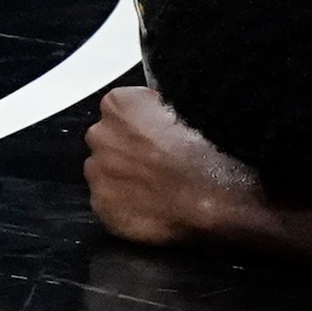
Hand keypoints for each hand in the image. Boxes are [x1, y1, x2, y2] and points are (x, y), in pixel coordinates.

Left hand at [83, 81, 265, 243]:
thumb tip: (158, 117)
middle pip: (107, 141)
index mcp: (118, 104)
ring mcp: (99, 172)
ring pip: (105, 172)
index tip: (156, 135)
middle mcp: (101, 135)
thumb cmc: (204, 153)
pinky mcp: (102, 205)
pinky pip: (108, 203)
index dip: (140, 125)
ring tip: (157, 187)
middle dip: (125, 151)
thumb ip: (157, 111)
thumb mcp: (185, 107)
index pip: (118, 110)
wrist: (212, 195)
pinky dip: (125, 206)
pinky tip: (151, 206)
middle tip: (156, 163)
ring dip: (123, 179)